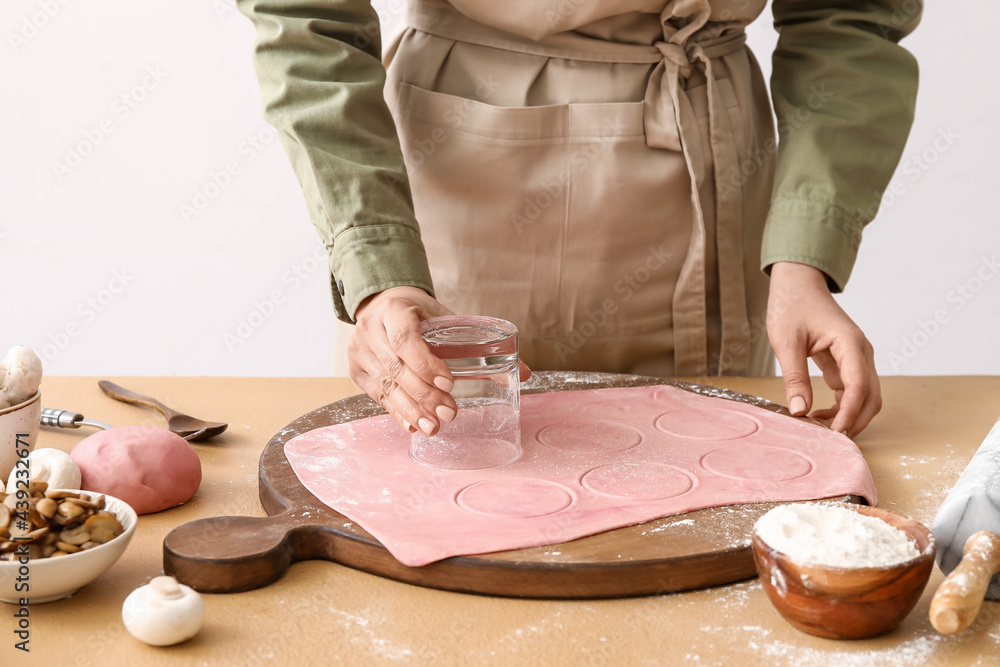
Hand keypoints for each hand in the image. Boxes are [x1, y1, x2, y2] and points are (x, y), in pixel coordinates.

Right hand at [349, 286, 457, 435]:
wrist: (380, 306)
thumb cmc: (415, 311)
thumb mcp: (438, 314)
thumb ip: (466, 339)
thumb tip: (509, 369)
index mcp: (392, 310)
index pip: (405, 340)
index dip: (426, 364)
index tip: (449, 384)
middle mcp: (370, 329)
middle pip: (396, 368)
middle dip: (424, 395)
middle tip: (448, 412)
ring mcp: (359, 351)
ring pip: (386, 386)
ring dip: (412, 411)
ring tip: (434, 426)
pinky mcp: (356, 370)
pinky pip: (378, 396)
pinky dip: (398, 412)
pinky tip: (414, 425)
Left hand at [766, 262, 880, 437]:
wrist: (797, 284)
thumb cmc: (791, 306)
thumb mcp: (786, 342)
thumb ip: (795, 377)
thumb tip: (800, 411)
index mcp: (850, 343)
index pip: (859, 386)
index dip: (848, 414)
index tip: (833, 434)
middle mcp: (861, 352)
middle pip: (871, 397)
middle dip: (854, 421)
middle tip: (827, 439)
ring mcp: (857, 357)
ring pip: (865, 396)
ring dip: (848, 415)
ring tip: (819, 429)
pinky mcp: (848, 362)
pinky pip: (852, 390)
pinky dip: (841, 406)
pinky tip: (818, 415)